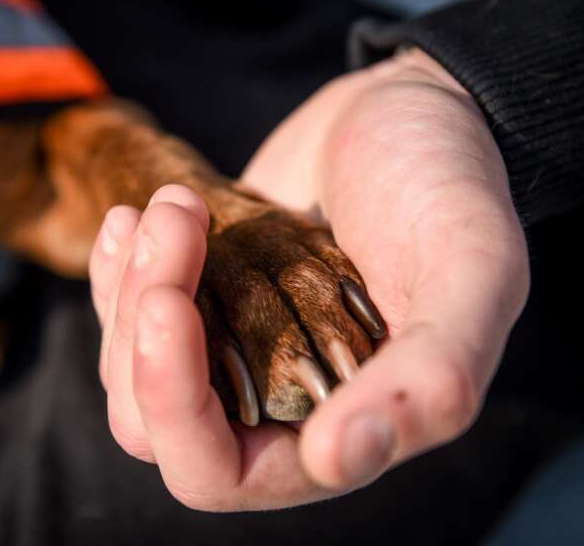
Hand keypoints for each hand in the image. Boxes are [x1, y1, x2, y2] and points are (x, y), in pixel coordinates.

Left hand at [90, 48, 528, 508]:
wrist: (407, 112)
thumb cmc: (449, 186)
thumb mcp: (470, 269)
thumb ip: (432, 377)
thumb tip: (340, 460)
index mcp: (340, 425)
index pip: (217, 471)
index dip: (174, 406)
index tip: (168, 302)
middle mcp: (275, 405)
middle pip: (151, 424)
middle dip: (139, 330)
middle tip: (172, 221)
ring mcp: (231, 352)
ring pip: (127, 371)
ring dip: (127, 289)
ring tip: (167, 207)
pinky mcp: (203, 301)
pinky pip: (125, 318)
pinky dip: (114, 272)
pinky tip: (130, 217)